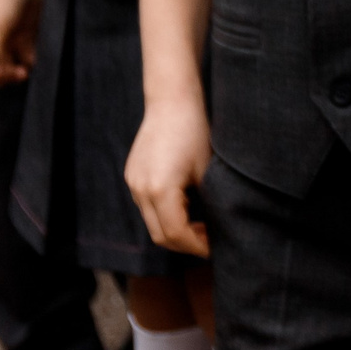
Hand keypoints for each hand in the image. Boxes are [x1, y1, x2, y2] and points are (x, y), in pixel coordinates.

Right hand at [0, 0, 43, 85]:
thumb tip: (0, 74)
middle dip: (3, 77)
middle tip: (17, 75)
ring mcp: (10, 38)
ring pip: (11, 65)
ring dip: (17, 72)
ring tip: (25, 71)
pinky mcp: (27, 34)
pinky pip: (26, 55)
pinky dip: (29, 61)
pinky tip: (33, 60)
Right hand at [125, 96, 213, 256]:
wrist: (172, 101)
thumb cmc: (197, 132)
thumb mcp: (208, 170)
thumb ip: (208, 202)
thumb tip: (218, 227)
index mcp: (160, 190)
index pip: (176, 234)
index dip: (197, 246)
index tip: (216, 247)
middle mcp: (141, 191)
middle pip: (160, 235)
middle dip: (186, 244)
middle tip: (210, 243)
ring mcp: (133, 184)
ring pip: (151, 223)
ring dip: (175, 231)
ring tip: (201, 227)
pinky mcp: (132, 177)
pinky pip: (147, 207)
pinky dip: (165, 215)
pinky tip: (186, 209)